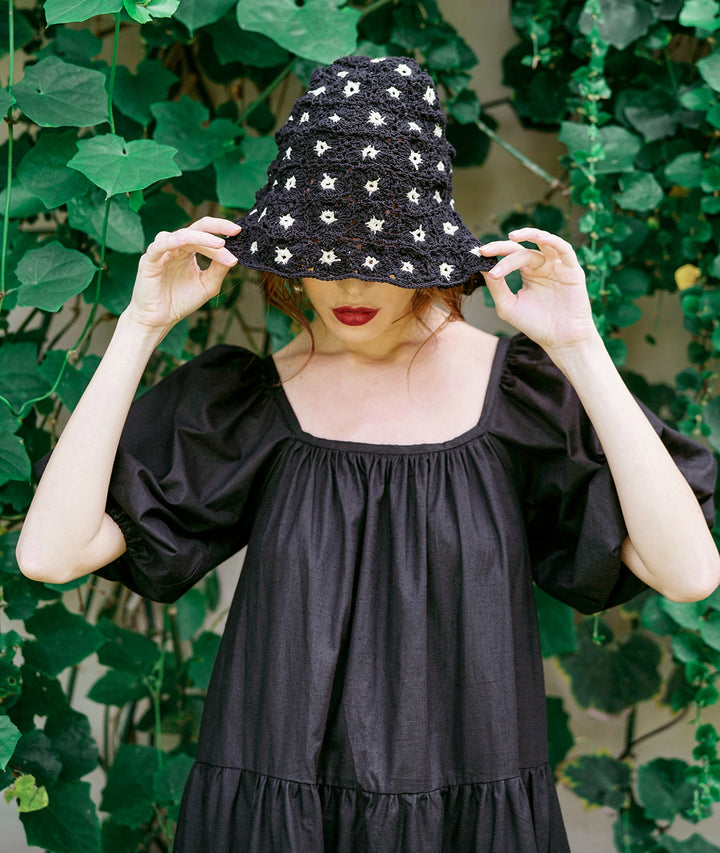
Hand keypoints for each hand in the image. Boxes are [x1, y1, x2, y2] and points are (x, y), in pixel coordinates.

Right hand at [126, 217, 239, 332]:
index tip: (240, 237)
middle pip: (197, 228)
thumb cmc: (181, 301)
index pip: (207, 236)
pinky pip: (160, 245)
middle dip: (217, 227)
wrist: (160, 319)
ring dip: (201, 238)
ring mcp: (162, 251)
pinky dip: (173, 241)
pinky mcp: (149, 259)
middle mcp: (176, 247)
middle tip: (235, 230)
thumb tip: (233, 256)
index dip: (223, 235)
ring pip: (182, 235)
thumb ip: (219, 270)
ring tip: (219, 245)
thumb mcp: (207, 285)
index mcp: (189, 251)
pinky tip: (185, 241)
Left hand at [479, 228, 599, 355]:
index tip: (479, 253)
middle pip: (522, 250)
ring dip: (530, 234)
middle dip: (503, 247)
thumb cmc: (535, 325)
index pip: (510, 256)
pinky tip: (539, 238)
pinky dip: (553, 240)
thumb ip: (496, 287)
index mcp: (528, 273)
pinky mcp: (572, 270)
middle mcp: (542, 266)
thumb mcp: (508, 306)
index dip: (495, 253)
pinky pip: (564, 249)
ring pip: (544, 242)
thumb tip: (482, 267)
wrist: (560, 341)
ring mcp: (557, 266)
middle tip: (487, 249)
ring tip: (512, 236)